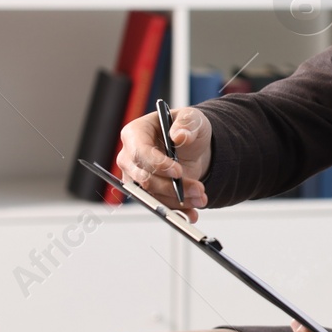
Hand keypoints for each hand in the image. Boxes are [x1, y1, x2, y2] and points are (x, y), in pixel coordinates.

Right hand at [115, 105, 211, 220]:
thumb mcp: (192, 119)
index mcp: (135, 133)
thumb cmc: (186, 129)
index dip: (157, 164)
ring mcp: (137, 177)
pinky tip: (191, 212)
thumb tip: (179, 136)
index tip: (178, 172)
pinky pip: (158, 205)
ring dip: (178, 201)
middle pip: (143, 178)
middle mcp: (130, 157)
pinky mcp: (148, 192)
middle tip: (198, 189)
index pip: (139, 152)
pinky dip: (177, 211)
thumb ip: (186, 124)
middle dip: (171, 187)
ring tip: (200, 198)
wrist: (194, 148)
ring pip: (152, 195)